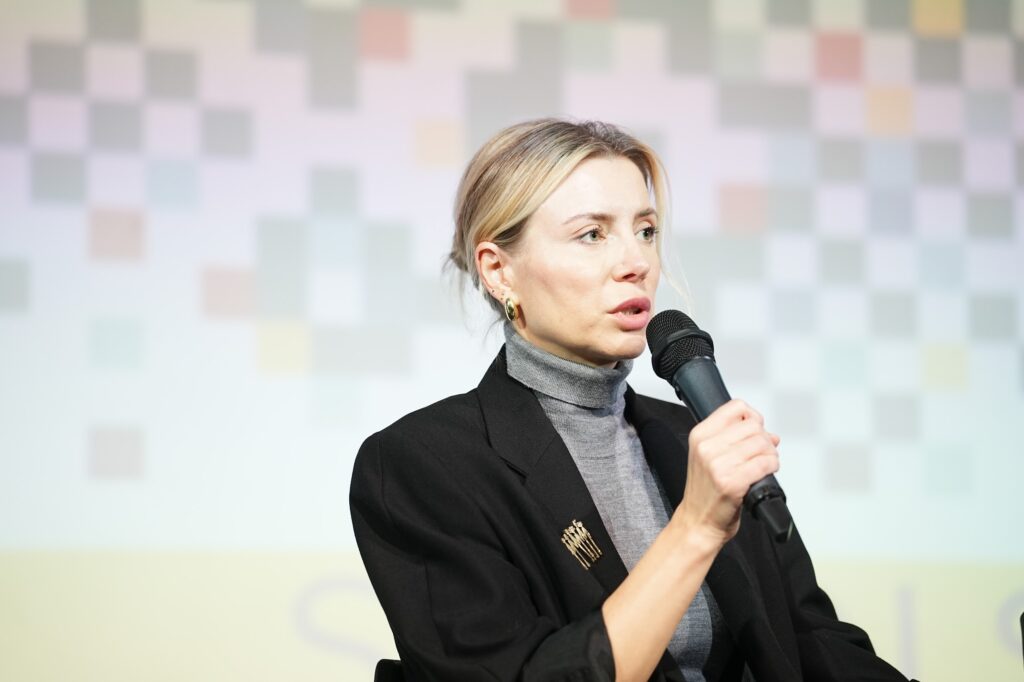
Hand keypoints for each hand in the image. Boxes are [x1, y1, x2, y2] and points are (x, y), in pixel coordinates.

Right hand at [673, 399, 780, 547]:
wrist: (698, 522)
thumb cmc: (705, 491)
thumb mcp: (708, 456)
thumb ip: (734, 439)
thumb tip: (770, 434)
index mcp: (699, 435)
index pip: (736, 407)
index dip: (752, 417)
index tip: (754, 430)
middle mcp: (707, 447)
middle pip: (753, 426)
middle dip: (764, 438)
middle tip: (761, 452)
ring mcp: (719, 465)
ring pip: (762, 443)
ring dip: (771, 453)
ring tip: (763, 464)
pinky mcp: (733, 482)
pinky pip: (765, 462)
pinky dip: (772, 466)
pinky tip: (765, 472)